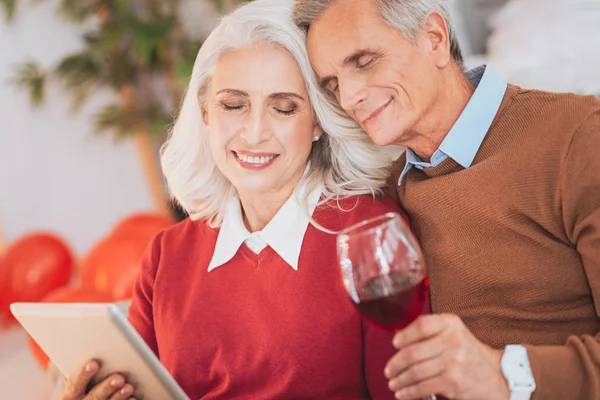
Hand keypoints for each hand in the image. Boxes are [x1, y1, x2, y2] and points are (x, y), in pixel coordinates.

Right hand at [59, 359, 135, 399]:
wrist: (88, 398)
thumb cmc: (89, 378)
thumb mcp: (83, 372)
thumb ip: (86, 361)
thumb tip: (93, 334)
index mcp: (70, 392)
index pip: (74, 383)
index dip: (82, 374)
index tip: (94, 363)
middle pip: (92, 397)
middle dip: (105, 387)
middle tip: (119, 377)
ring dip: (117, 396)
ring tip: (129, 387)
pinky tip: (133, 398)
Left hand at [385, 314, 509, 399]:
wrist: (496, 375)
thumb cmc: (468, 353)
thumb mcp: (454, 333)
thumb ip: (430, 331)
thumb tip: (400, 339)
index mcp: (450, 324)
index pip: (421, 325)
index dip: (404, 335)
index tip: (394, 344)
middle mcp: (453, 340)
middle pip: (413, 352)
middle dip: (395, 364)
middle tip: (388, 370)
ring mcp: (453, 362)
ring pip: (415, 372)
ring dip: (400, 380)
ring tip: (393, 382)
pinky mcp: (453, 382)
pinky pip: (423, 387)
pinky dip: (409, 392)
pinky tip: (403, 393)